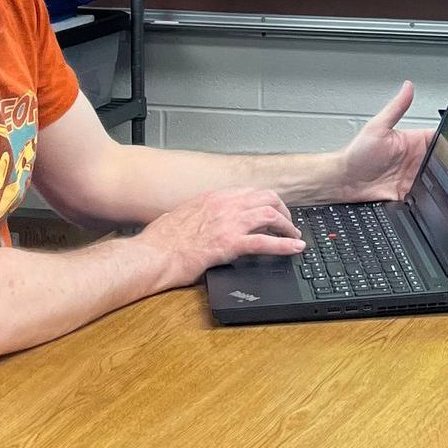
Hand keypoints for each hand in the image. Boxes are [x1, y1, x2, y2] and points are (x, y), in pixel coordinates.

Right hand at [143, 187, 301, 284]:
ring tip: (295, 237)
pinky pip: (265, 242)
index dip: (268, 202)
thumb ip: (200, 214)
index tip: (274, 211)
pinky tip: (295, 248)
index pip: (250, 192)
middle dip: (283, 211)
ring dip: (288, 227)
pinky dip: (285, 245)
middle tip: (289, 225)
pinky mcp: (229, 243)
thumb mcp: (183, 216)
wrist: (152, 255)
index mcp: (213, 197)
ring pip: (271, 216)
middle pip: (267, 198)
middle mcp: (224, 204)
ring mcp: (228, 222)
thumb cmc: (161, 241)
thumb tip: (205, 219)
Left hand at [330, 82, 432, 201]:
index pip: (439, 138)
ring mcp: (413, 176)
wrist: (344, 182)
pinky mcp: (410, 193)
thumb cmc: (356, 154)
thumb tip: (408, 86)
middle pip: (442, 160)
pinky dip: (432, 196)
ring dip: (442, 182)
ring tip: (444, 182)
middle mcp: (415, 158)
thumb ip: (396, 107)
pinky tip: (432, 195)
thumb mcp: (378, 127)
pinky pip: (427, 196)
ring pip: (438, 180)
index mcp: (412, 141)